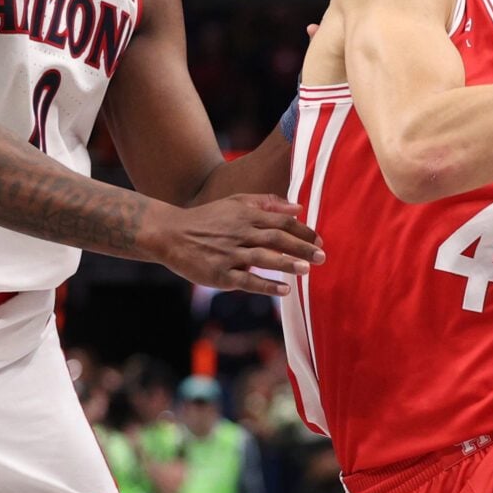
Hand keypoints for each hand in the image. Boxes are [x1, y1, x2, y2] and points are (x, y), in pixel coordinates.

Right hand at [151, 194, 324, 294]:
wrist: (170, 233)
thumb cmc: (207, 219)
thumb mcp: (235, 202)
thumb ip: (266, 202)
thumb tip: (298, 207)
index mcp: (246, 215)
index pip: (281, 221)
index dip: (303, 230)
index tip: (320, 240)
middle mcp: (240, 233)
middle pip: (277, 238)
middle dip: (301, 247)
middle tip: (323, 257)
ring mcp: (229, 254)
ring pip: (263, 257)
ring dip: (287, 263)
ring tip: (307, 270)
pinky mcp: (219, 274)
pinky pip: (247, 280)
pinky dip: (266, 285)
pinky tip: (284, 289)